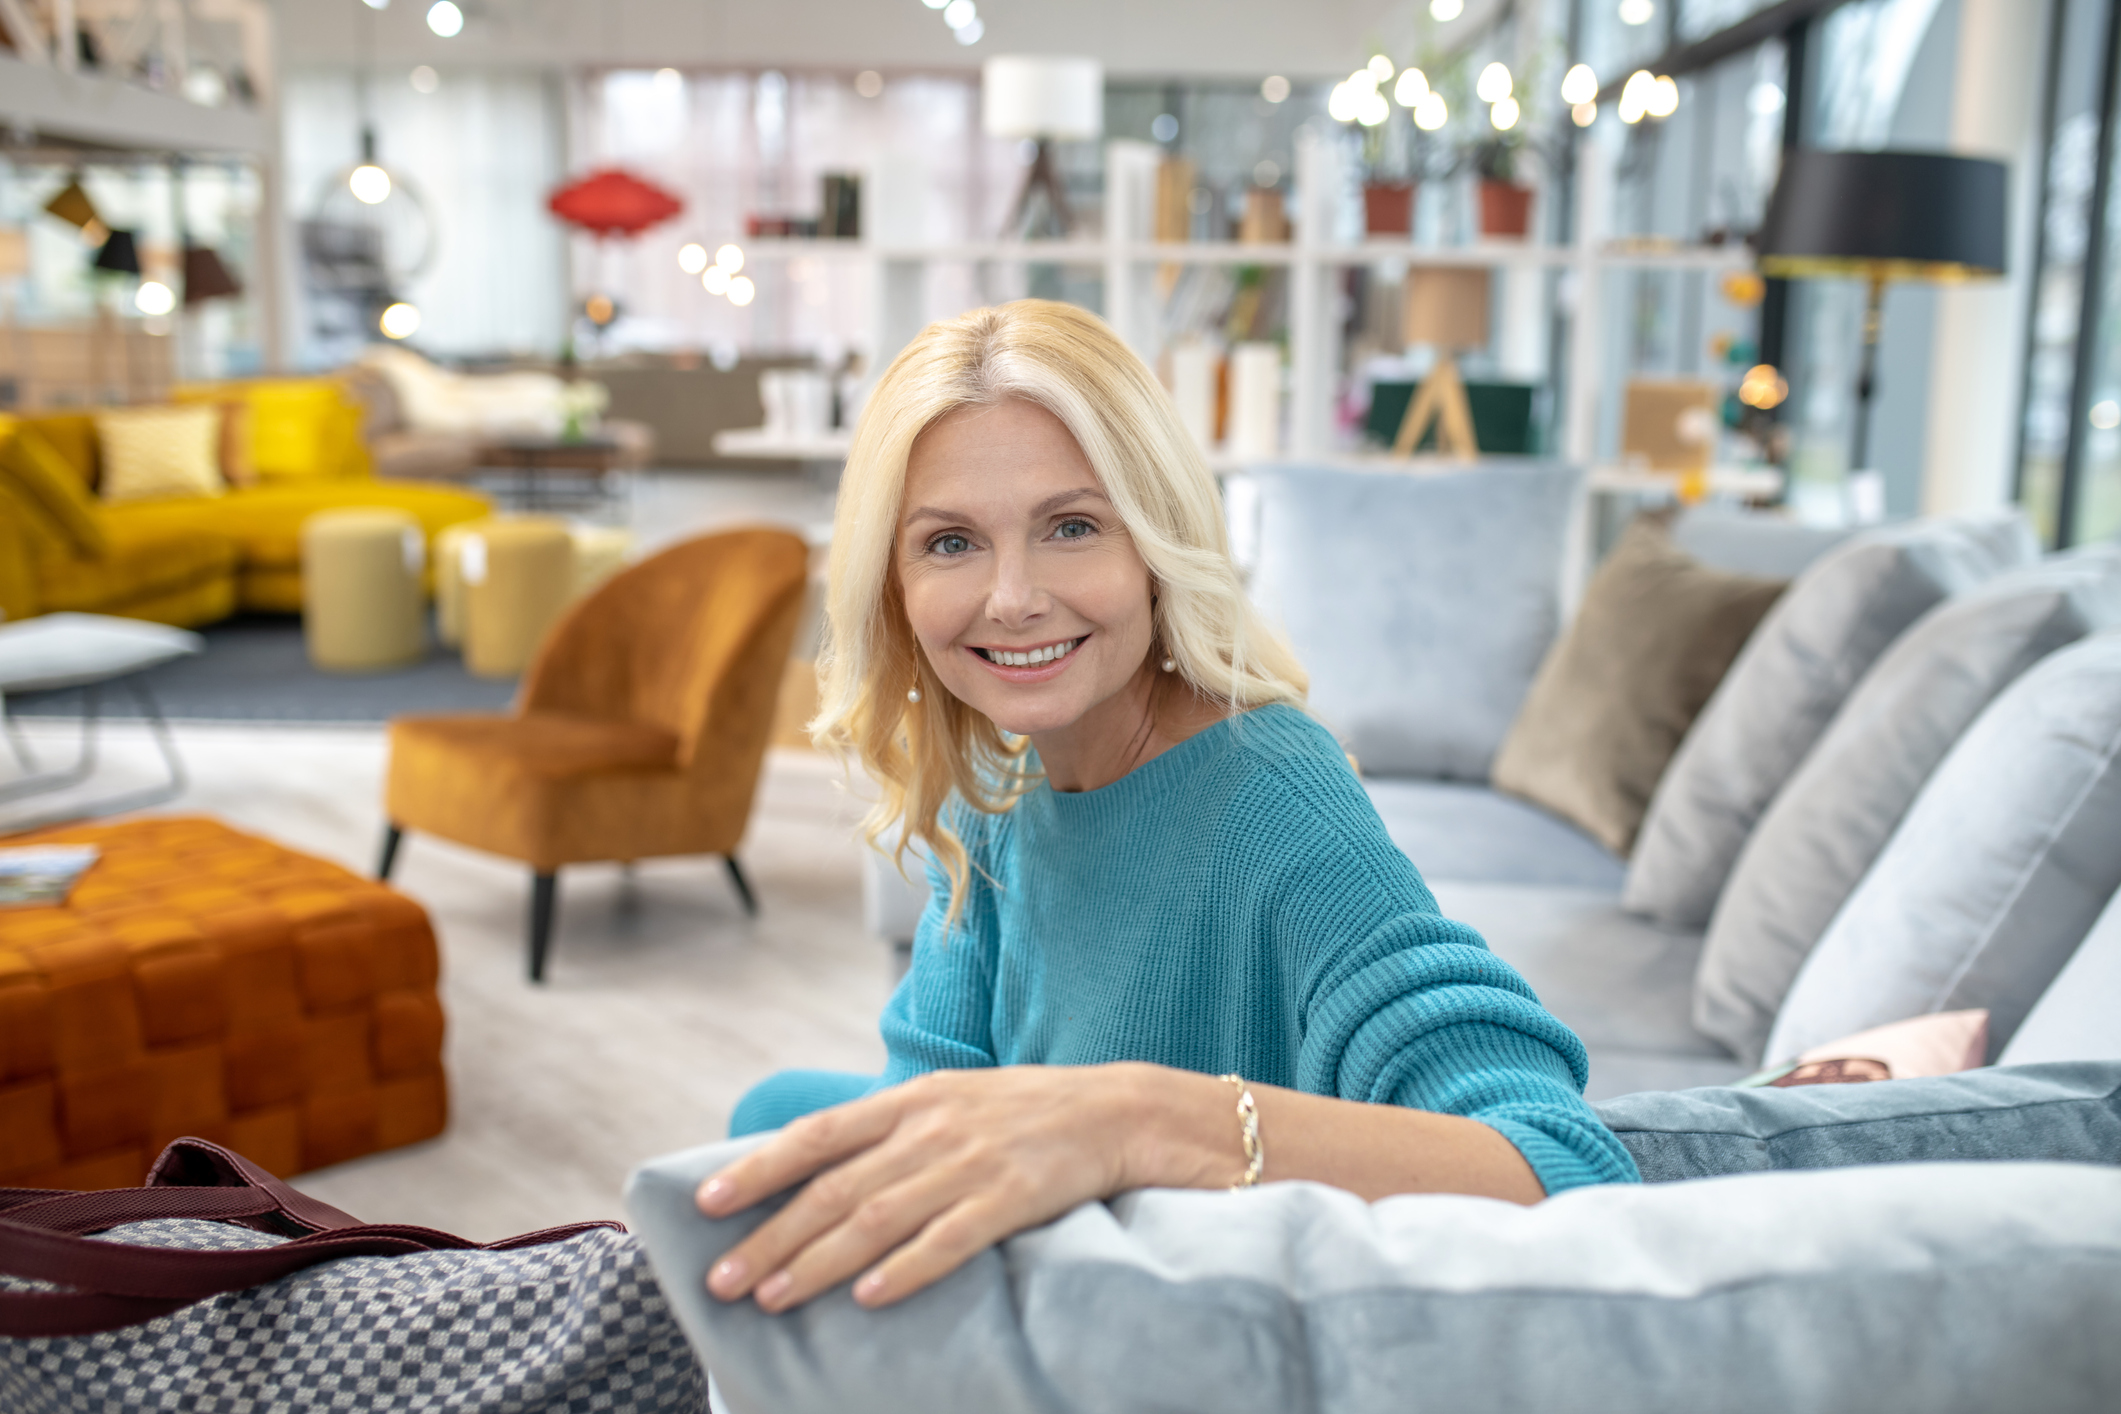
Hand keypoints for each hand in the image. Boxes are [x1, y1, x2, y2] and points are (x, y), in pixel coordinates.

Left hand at [696, 1063, 1230, 1311]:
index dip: (759, 1167)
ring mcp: (970, 1163)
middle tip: (723, 1280)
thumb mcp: (950, 1101)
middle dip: (772, 1235)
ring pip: (877, 1218)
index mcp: (911, 1100)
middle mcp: (931, 1128)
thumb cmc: (1024, 1113)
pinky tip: (868, 1298)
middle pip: (835, 1188)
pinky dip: (905, 1269)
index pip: (818, 1134)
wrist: (1117, 1108)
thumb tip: (815, 1168)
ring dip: (819, 1263)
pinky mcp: (1012, 1197)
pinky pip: (950, 1239)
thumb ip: (889, 1130)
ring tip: (773, 1298)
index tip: (706, 1201)